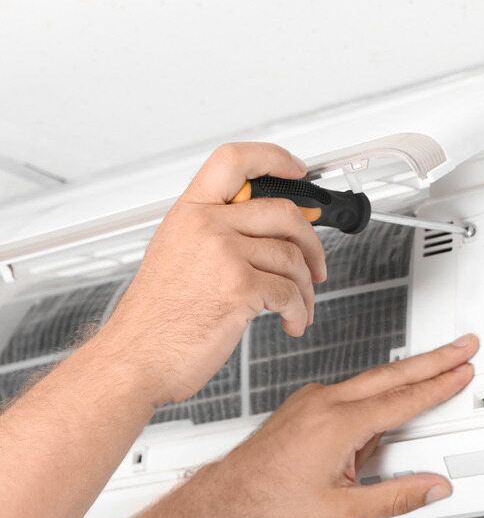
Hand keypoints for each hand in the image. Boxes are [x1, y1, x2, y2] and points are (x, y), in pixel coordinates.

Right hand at [103, 143, 326, 404]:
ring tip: (297, 308)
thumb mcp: (176, 255)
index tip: (298, 170)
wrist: (134, 359)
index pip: (234, 160)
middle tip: (316, 265)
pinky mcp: (240, 287)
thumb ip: (216, 234)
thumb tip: (267, 232)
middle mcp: (206, 226)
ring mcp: (223, 255)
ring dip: (305, 289)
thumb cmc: (155, 319)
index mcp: (189, 213)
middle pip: (284, 212)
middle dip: (312, 242)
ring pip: (292, 257)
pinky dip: (298, 311)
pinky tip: (291, 322)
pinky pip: (291, 291)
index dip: (274, 158)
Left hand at [195, 336, 478, 517]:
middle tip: (464, 345)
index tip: (462, 371)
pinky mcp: (307, 402)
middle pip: (393, 374)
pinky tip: (389, 401)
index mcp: (338, 425)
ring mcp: (314, 399)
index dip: (438, 384)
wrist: (228, 495)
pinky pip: (352, 389)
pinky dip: (379, 387)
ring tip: (439, 366)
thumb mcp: (342, 511)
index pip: (401, 399)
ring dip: (409, 371)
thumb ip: (395, 498)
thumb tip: (432, 486)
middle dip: (434, 359)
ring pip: (372, 378)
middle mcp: (326, 403)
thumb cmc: (273, 501)